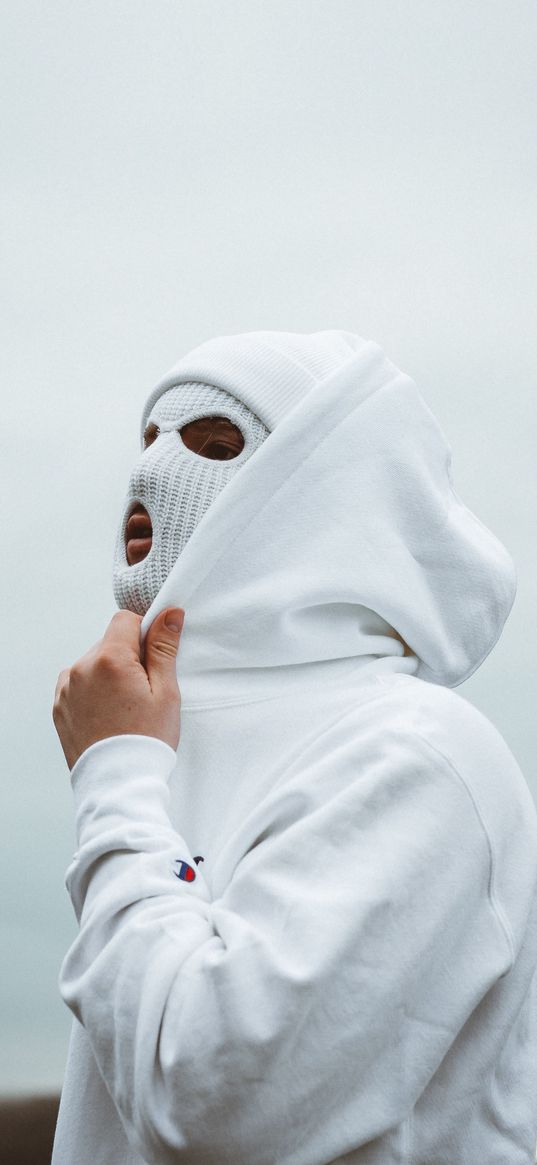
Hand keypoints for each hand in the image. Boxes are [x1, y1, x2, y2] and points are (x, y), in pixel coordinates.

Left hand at [53, 608, 184, 770]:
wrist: (119, 783)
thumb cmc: (147, 740)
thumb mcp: (165, 691)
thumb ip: (163, 648)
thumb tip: (169, 613)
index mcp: (109, 659)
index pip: (125, 620)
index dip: (144, 632)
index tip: (155, 658)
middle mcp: (80, 668)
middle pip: (109, 642)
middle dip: (128, 657)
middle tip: (144, 690)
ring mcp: (66, 688)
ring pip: (93, 664)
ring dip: (108, 673)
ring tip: (125, 707)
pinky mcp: (59, 707)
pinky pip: (78, 684)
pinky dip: (93, 691)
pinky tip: (108, 714)